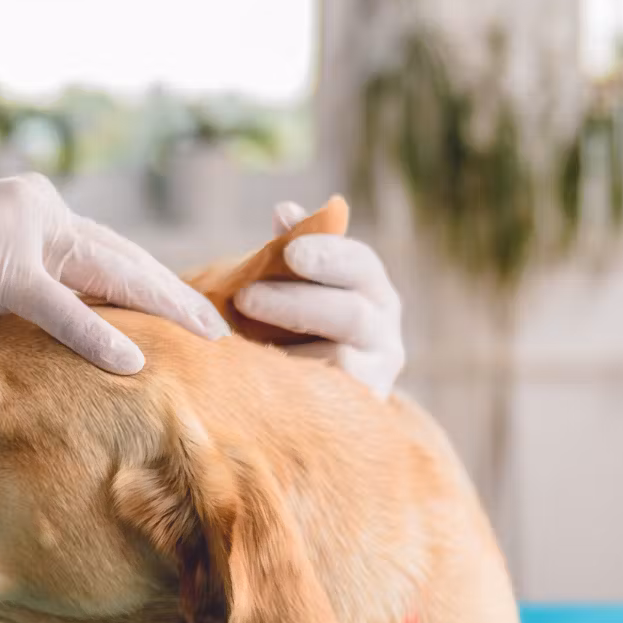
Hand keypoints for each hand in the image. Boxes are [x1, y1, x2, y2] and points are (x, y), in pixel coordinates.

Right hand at [0, 175, 228, 376]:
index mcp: (38, 213)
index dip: (163, 287)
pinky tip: (136, 361)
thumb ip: (26, 297)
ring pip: (108, 275)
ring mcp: (17, 232)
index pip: (115, 255)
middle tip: (236, 331)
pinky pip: (57, 305)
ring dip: (164, 311)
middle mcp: (39, 210)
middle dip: (184, 298)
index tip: (206, 319)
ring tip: (215, 343)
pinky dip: (97, 334)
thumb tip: (66, 336)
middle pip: (127, 261)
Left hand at [232, 201, 404, 398]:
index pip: (361, 265)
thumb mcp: (294, 283)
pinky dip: (290, 384)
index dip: (328, 255)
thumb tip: (286, 211)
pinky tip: (254, 374)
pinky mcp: (357, 411)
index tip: (291, 251)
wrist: (312, 396)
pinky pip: (324, 398)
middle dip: (295, 303)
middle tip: (244, 297)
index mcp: (372, 289)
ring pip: (337, 359)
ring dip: (284, 347)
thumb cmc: (295, 324)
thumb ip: (290, 248)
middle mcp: (385, 333)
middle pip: (351, 314)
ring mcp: (376, 376)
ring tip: (238, 341)